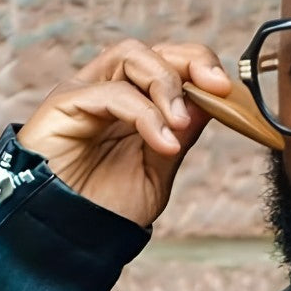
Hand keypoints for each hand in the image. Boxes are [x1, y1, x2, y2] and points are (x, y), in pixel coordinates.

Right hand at [18, 40, 233, 226]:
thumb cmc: (106, 208)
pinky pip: (108, 92)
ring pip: (130, 56)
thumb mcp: (159, 171)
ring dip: (166, 84)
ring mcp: (85, 94)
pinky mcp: (63, 105)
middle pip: (153, 50)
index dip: (201, 66)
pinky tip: (163, 142)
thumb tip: (210, 101)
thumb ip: (181, 135)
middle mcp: (110, 91)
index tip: (228, 88)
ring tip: (180, 125)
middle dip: (191, 63)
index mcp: (136, 104)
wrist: (70, 240)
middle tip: (216, 89)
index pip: (170, 63)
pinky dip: (144, 113)